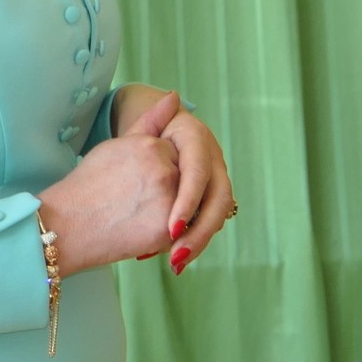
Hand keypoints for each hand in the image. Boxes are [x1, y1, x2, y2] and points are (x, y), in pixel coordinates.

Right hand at [39, 92, 181, 273]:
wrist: (65, 226)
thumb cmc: (89, 185)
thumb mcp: (116, 146)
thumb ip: (150, 121)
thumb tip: (174, 96)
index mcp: (152, 146)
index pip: (175, 156)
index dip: (155, 172)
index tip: (132, 180)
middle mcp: (164, 169)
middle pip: (184, 179)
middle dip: (164, 190)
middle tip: (130, 198)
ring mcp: (168, 200)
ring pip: (185, 205)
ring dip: (168, 210)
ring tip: (133, 213)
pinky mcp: (166, 229)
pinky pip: (180, 229)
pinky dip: (164, 231)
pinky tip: (138, 228)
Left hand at [157, 106, 236, 275]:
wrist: (158, 145)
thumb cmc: (144, 138)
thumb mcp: (143, 131)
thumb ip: (154, 118)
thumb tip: (171, 98)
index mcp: (200, 143)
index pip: (199, 176)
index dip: (188, 202)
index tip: (170, 229)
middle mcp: (215, 162)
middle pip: (218, 202)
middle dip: (198, 232)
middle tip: (176, 256)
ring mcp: (215, 182)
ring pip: (216, 216)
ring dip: (198, 242)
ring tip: (175, 263)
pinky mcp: (208, 201)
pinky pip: (205, 223)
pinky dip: (191, 241)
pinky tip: (173, 257)